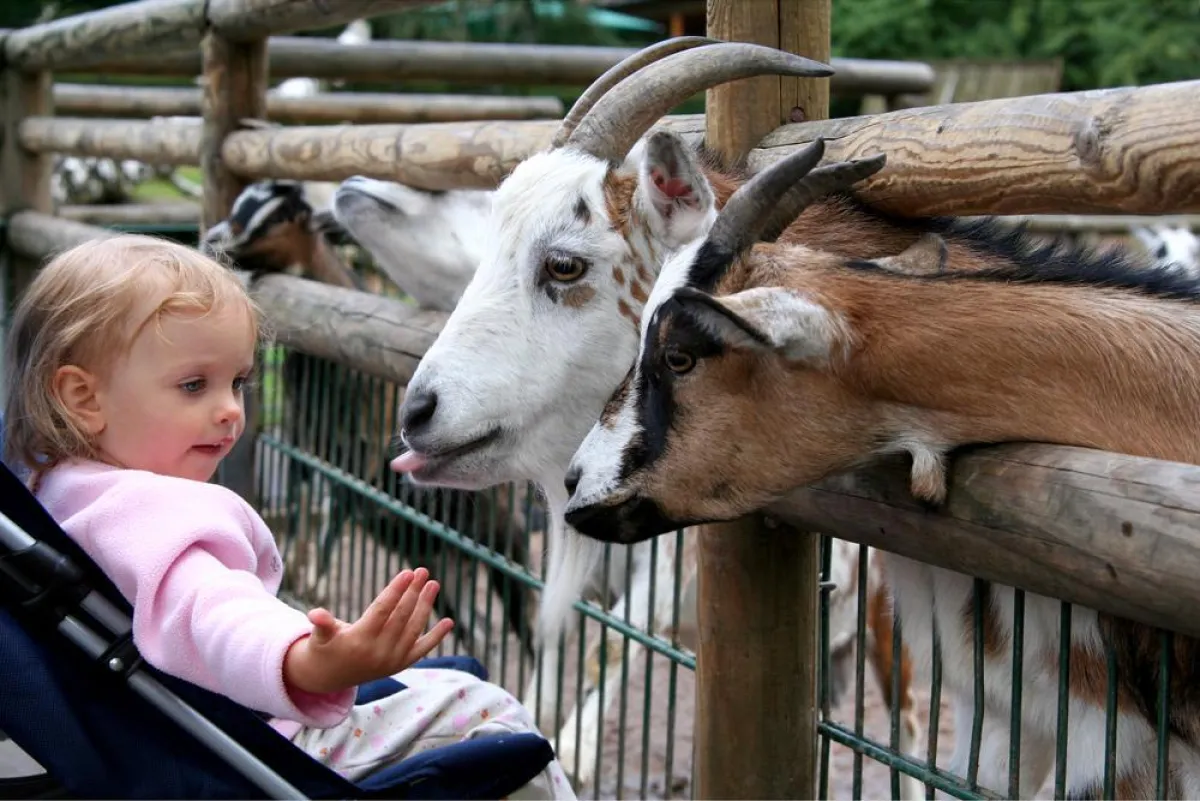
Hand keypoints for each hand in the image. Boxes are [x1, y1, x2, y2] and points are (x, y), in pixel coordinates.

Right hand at [283, 567, 453, 695]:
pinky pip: (421, 650)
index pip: (383, 610)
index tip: (408, 573)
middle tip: (423, 571)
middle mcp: (379, 652)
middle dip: (413, 592)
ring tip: (433, 584)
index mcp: (359, 640)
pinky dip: (436, 637)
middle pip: (401, 616)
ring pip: (414, 629)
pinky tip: (448, 622)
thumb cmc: (325, 646)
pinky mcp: (400, 665)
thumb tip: (314, 614)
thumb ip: (322, 624)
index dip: (396, 590)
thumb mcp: (319, 635)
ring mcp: (392, 660)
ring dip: (425, 606)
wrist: (329, 677)